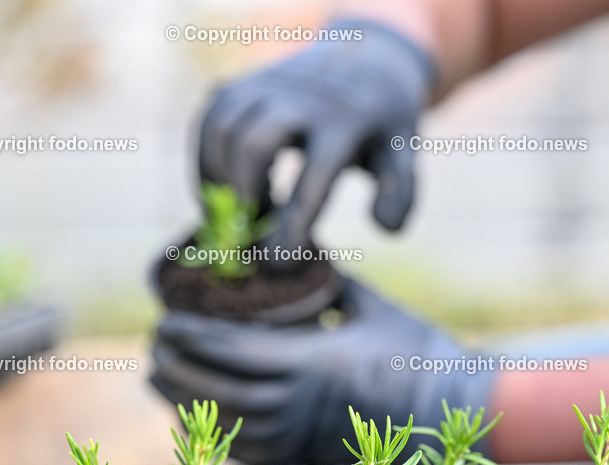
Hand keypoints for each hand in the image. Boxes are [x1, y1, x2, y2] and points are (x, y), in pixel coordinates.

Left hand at [151, 278, 493, 464]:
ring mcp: (305, 436)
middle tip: (156, 347)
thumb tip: (285, 254)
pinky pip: (250, 453)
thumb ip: (324, 280)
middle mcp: (303, 404)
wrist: (452, 407)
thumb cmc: (418, 351)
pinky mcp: (310, 456)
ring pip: (228, 425)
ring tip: (162, 380)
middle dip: (177, 370)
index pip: (234, 350)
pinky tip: (199, 417)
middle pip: (219, 391)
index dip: (192, 337)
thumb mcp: (371, 304)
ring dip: (186, 403)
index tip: (165, 321)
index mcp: (316, 362)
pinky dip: (216, 435)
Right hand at [198, 20, 433, 270]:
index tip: (280, 263)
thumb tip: (385, 227)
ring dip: (220, 181)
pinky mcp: (240, 84)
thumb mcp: (402, 152)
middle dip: (244, 196)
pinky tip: (221, 193)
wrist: (364, 56)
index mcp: (345, 120)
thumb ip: (399, 193)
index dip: (291, 228)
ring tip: (240, 214)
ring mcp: (265, 85)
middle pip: (253, 144)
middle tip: (251, 234)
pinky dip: (206, 163)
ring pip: (222, 130)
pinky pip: (208, 123)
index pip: (313, 180)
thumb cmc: (380, 122)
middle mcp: (300, 98)